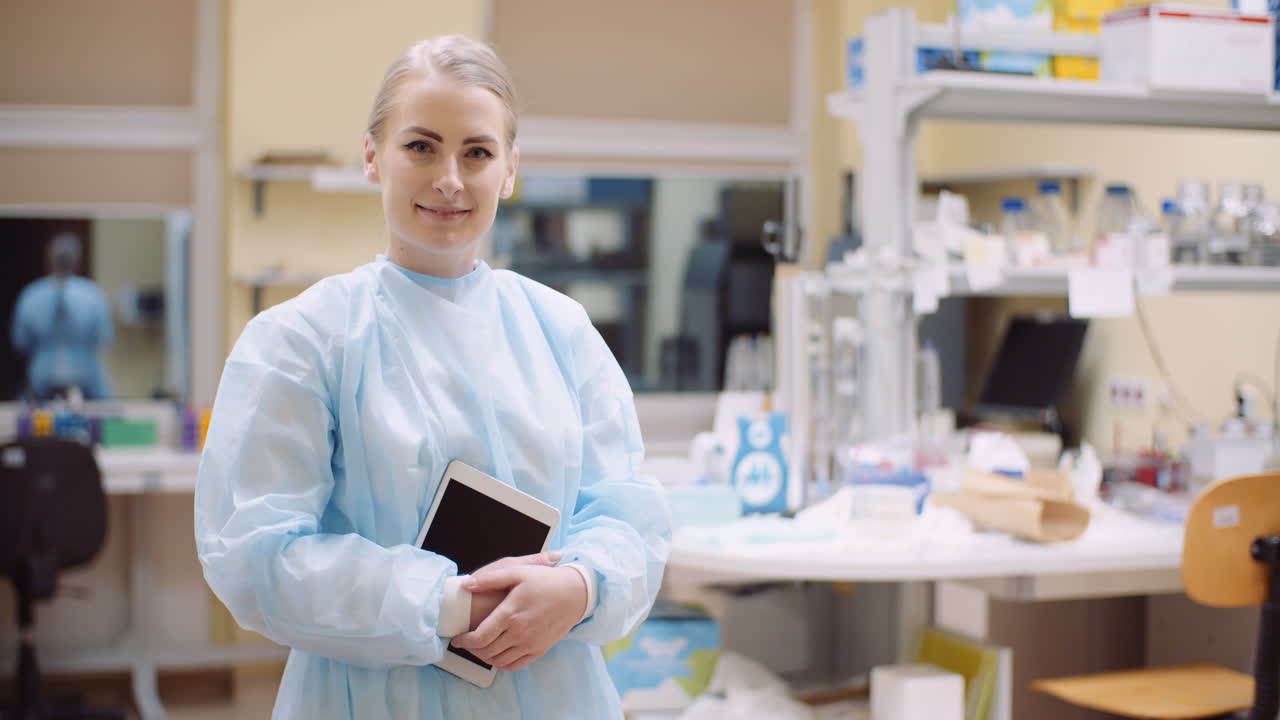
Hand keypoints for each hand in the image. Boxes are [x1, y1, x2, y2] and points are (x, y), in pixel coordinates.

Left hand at [450, 565, 587, 671]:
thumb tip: (467, 584)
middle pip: (486, 651)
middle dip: (471, 649)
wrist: (575, 593)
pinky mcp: (539, 650)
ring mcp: (529, 644)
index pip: (479, 637)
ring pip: (498, 661)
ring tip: (480, 648)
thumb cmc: (546, 581)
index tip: (457, 639)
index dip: (464, 641)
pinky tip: (497, 655)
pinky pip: (514, 666)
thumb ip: (491, 578)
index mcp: (510, 614)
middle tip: (466, 643)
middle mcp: (518, 633)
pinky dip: (501, 664)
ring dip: (484, 657)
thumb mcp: (518, 571)